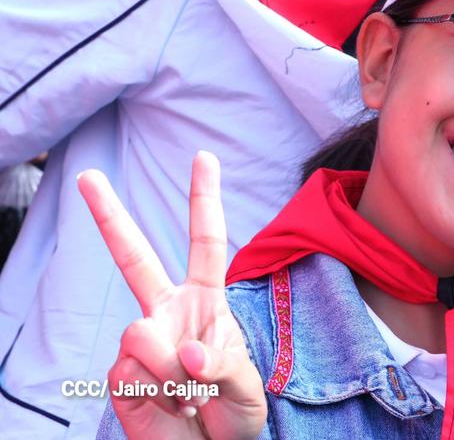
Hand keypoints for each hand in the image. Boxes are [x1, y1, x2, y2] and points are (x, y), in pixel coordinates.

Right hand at [78, 151, 265, 438]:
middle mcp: (167, 312)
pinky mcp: (120, 374)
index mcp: (205, 301)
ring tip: (190, 397)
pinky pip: (130, 372)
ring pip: (141, 335)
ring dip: (173, 374)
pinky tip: (169, 407)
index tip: (204, 159)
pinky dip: (158, 395)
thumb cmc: (234, 412)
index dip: (204, 201)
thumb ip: (225, 367)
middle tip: (87, 176)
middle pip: (134, 258)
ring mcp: (140, 342)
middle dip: (110, 216)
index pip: (206, 243)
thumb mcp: (248, 389)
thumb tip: (187, 355)